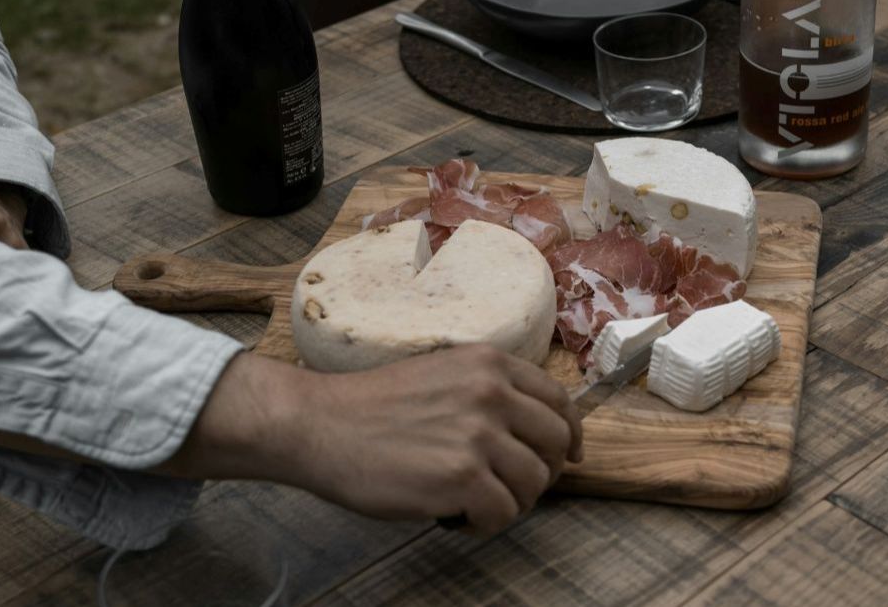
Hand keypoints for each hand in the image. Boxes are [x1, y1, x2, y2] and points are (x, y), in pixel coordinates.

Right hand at [169, 347, 582, 536]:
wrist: (319, 425)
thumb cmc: (370, 407)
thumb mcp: (441, 374)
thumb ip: (485, 392)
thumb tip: (528, 431)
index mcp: (488, 364)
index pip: (558, 399)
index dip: (568, 433)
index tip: (566, 455)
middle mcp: (491, 392)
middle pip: (556, 441)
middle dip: (542, 471)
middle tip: (512, 487)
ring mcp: (479, 434)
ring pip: (535, 482)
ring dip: (511, 501)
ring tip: (475, 503)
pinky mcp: (463, 477)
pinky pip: (504, 513)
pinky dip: (485, 524)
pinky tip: (456, 517)